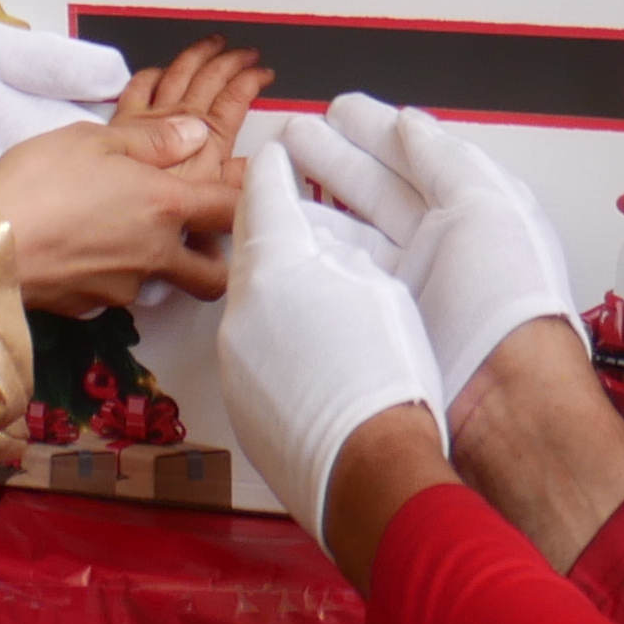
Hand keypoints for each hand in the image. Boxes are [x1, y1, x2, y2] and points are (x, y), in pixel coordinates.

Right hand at [0, 108, 238, 308]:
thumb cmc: (37, 182)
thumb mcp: (92, 139)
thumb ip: (151, 139)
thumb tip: (197, 132)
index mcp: (164, 207)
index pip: (231, 212)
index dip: (247, 203)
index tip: (247, 195)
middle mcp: (154, 255)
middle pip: (212, 275)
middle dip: (216, 263)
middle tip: (200, 240)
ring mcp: (122, 288)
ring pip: (157, 282)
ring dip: (152, 264)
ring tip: (117, 234)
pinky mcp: (89, 308)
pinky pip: (112, 292)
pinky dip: (107, 274)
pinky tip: (78, 251)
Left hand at [215, 148, 445, 546]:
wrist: (373, 470)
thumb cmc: (389, 380)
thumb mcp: (378, 286)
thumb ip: (338, 250)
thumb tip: (322, 244)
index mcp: (276, 269)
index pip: (263, 196)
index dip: (275, 169)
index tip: (279, 153)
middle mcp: (241, 311)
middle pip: (252, 252)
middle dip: (275, 231)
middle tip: (297, 215)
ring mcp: (235, 362)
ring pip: (251, 305)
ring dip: (277, 292)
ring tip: (317, 294)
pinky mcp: (241, 402)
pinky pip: (253, 353)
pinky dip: (278, 341)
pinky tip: (314, 353)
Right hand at [268, 97, 574, 418]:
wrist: (498, 398)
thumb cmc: (507, 302)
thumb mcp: (488, 206)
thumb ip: (446, 158)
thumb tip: (411, 123)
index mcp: (468, 216)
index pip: (411, 160)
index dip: (372, 131)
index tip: (337, 110)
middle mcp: (436, 250)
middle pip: (372, 191)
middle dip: (330, 157)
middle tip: (291, 133)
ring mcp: (404, 288)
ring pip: (348, 233)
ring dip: (310, 201)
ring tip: (274, 174)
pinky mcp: (378, 324)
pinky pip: (336, 278)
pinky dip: (308, 252)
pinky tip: (283, 232)